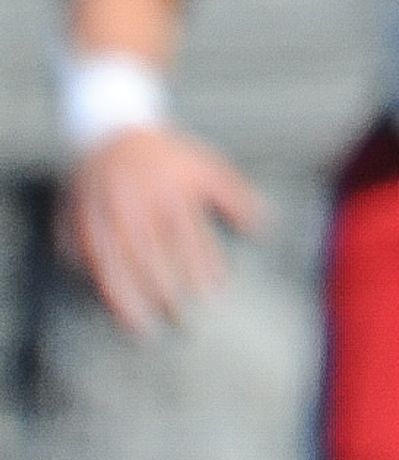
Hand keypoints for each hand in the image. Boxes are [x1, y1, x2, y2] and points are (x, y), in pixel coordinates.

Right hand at [63, 124, 260, 332]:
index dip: (200, 269)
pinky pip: (80, 257)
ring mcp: (101, 215)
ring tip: (138, 327)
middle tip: (180, 322)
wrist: (111, 131)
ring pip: (113, 264)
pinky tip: (104, 303)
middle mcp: (134, 207)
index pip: (187, 239)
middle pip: (150, 258)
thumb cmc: (167, 156)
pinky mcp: (75, 220)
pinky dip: (91, 281)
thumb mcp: (207, 167)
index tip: (211, 296)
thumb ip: (235, 197)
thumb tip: (262, 227)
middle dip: (165, 293)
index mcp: (169, 194)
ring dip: (126, 298)